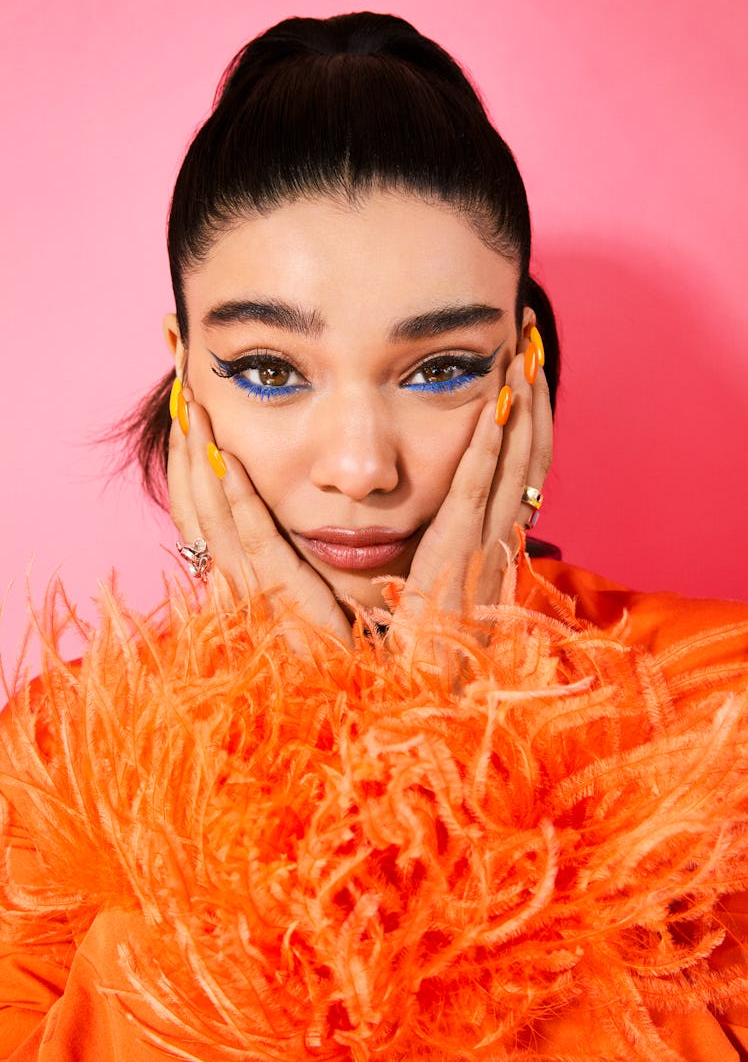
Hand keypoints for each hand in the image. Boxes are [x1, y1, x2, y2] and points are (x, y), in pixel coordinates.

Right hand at [167, 388, 352, 649]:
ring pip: (212, 519)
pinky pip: (255, 546)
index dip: (189, 461)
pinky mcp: (285, 606)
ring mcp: (254, 599)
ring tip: (192, 409)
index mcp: (242, 582)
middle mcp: (237, 588)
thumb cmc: (355, 640)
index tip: (188, 408)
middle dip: (185, 448)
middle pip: (196, 508)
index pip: (202, 512)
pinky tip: (229, 461)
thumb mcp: (318, 586)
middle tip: (181, 389)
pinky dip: (238, 503)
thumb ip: (297, 546)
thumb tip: (300, 494)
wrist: (374, 698)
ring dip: (199, 462)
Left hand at [390, 341, 552, 650]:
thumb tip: (434, 520)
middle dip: (533, 395)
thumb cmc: (419, 647)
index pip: (520, 468)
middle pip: (528, 453)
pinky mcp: (458, 554)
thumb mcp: (435, 590)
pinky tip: (497, 402)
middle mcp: (498, 538)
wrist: (423, 696)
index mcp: (493, 544)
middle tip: (531, 340)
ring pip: (515, 462)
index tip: (523, 371)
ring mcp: (484, 545)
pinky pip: (479, 489)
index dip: (527, 418)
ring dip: (522, 405)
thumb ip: (441, 551)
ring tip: (524, 352)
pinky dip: (492, 445)